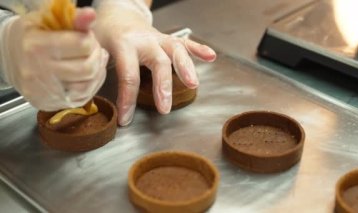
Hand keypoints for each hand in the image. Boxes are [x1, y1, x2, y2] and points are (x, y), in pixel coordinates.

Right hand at [0, 8, 108, 110]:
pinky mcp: (48, 104)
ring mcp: (42, 91)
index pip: (82, 45)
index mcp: (36, 45)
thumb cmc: (32, 35)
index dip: (90, 39)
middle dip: (96, 56)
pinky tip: (87, 75)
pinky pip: (82, 98)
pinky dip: (90, 86)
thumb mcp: (49, 21)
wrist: (7, 58)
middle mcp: (38, 71)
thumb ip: (73, 19)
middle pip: (88, 68)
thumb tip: (91, 15)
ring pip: (88, 86)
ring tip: (92, 61)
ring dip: (97, 72)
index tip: (86, 36)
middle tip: (93, 50)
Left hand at [93, 0, 215, 125]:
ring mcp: (159, 38)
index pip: (128, 75)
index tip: (127, 119)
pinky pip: (186, 43)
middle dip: (163, 86)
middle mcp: (145, 40)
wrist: (118, 13)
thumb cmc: (106, 33)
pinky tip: (210, 57)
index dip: (128, 99)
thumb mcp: (94, 45)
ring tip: (193, 84)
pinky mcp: (168, 38)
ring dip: (186, 67)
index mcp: (124, 44)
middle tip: (165, 108)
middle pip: (158, 62)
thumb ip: (96, 63)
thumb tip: (93, 87)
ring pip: (176, 51)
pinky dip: (199, 49)